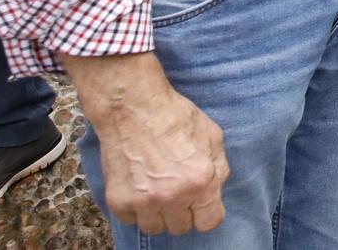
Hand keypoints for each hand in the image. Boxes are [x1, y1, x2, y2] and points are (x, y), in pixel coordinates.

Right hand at [61, 53, 228, 234]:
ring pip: (154, 228)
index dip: (206, 213)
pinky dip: (135, 208)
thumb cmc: (176, 118)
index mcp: (202, 181)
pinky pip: (130, 220)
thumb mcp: (213, 137)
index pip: (209, 222)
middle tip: (176, 191)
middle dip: (182, 211)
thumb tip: (215, 192)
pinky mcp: (119, 201)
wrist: (133, 109)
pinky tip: (139, 186)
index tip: (200, 205)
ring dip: (158, 214)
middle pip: (181, 228)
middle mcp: (173, 196)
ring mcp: (144, 201)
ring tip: (157, 190)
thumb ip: (218, 170)